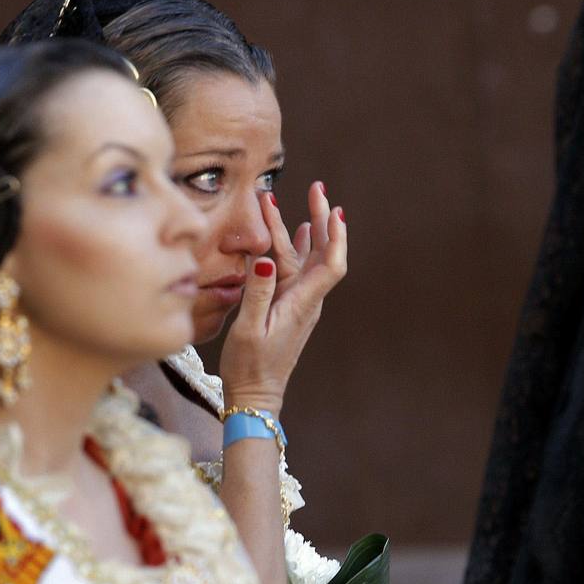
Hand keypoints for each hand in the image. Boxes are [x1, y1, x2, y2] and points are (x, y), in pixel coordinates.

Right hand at [219, 181, 346, 414]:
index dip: (336, 236)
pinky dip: (298, 248)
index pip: (330, 264)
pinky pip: (297, 271)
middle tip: (317, 188)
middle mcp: (306, 301)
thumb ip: (257, 291)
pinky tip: (299, 234)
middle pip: (321, 254)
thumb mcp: (247, 328)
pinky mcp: (289, 308)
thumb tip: (265, 256)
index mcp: (301, 304)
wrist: (256, 396)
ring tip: (309, 200)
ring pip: (306, 259)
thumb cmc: (250, 366)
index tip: (334, 209)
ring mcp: (299, 304)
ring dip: (307, 230)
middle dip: (320, 219)